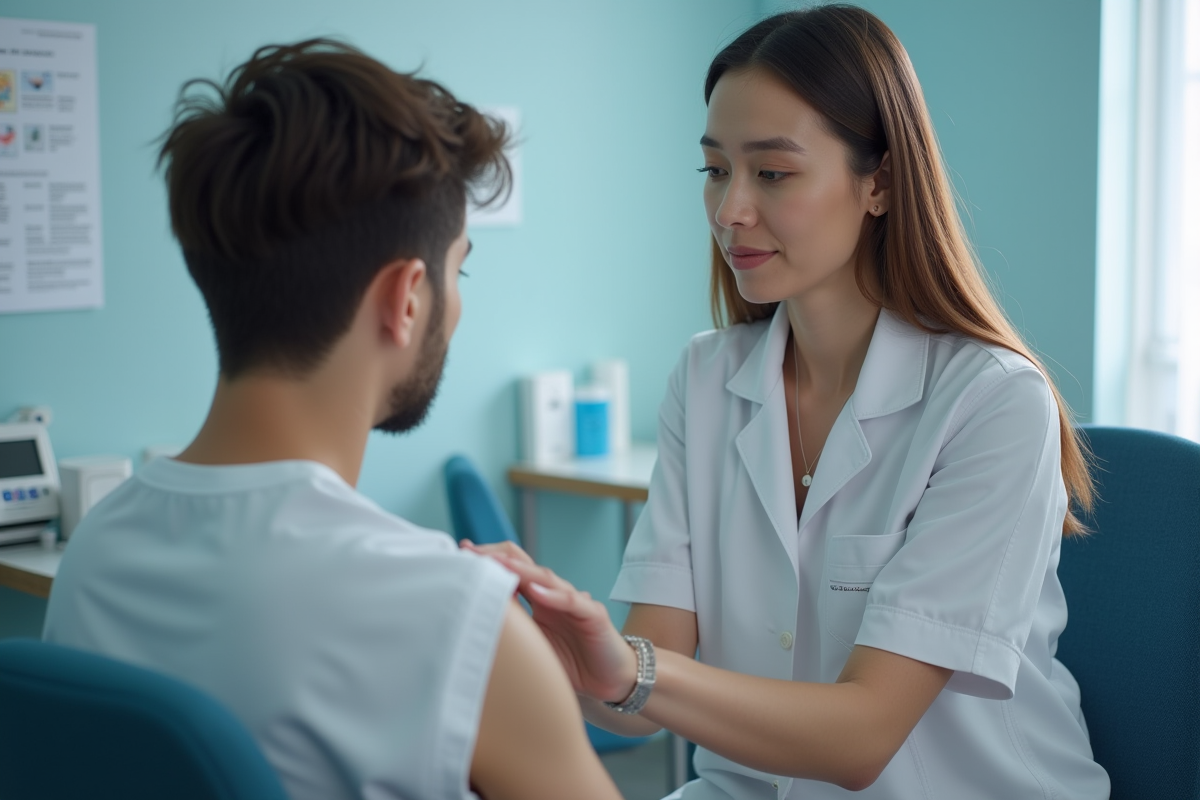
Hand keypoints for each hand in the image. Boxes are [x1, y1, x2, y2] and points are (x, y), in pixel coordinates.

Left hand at [461, 541, 636, 702]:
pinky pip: (573, 601)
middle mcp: (553, 594)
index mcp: (536, 599)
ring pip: (546, 578)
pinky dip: (555, 596)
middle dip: (496, 557)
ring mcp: (574, 601)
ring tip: (496, 565)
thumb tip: (472, 622)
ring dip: (520, 570)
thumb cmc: (570, 663)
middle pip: (523, 565)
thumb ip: (512, 631)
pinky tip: (537, 593)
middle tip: (469, 552)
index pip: (510, 571)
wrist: (610, 680)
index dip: (486, 562)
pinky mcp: (593, 615)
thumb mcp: (534, 646)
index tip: (457, 555)